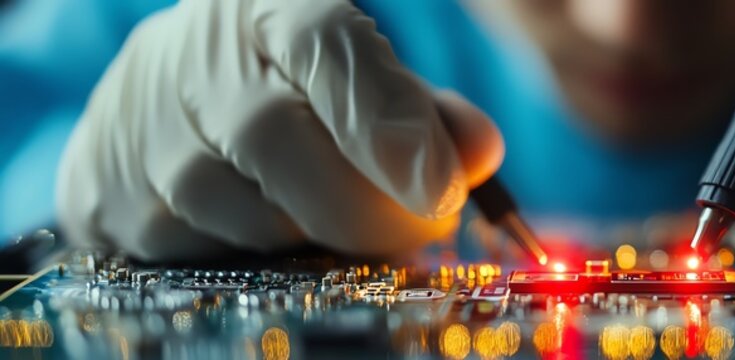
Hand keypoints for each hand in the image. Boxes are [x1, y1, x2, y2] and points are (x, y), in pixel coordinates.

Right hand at [56, 0, 503, 260]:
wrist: (166, 95)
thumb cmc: (291, 85)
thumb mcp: (364, 76)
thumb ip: (425, 111)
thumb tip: (477, 154)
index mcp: (273, 7)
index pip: (326, 43)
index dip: (387, 118)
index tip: (442, 189)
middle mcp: (194, 55)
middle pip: (276, 136)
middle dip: (363, 208)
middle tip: (417, 233)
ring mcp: (140, 126)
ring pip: (239, 208)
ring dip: (315, 237)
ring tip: (344, 224)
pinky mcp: (108, 195)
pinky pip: (204, 252)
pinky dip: (262, 258)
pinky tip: (280, 231)